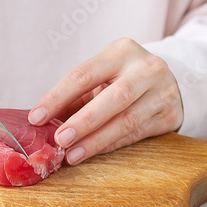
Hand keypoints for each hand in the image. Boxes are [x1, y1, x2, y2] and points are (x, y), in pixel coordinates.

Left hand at [28, 37, 183, 163]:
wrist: (169, 82)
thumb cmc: (123, 78)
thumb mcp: (101, 76)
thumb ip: (74, 96)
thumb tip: (41, 123)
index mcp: (121, 52)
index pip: (84, 74)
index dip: (58, 97)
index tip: (36, 117)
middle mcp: (146, 68)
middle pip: (114, 98)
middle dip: (84, 121)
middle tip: (60, 140)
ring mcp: (162, 92)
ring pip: (127, 121)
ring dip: (96, 140)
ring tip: (72, 155)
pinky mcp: (168, 115)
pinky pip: (136, 135)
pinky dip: (111, 145)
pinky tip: (92, 152)